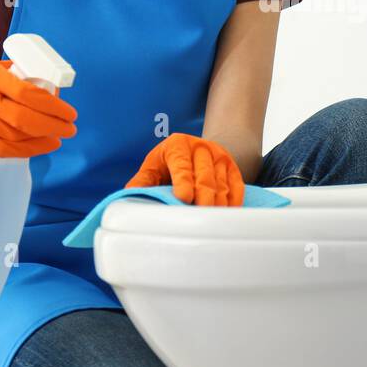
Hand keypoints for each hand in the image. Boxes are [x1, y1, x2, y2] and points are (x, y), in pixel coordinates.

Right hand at [0, 59, 77, 212]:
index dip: (51, 105)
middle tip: (70, 127)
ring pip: (15, 134)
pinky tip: (46, 145)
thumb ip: (22, 77)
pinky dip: (30, 149)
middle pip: (22, 117)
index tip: (70, 112)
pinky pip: (6, 148)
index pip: (26, 92)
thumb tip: (56, 89)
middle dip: (52, 124)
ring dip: (44, 137)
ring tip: (60, 134)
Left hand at [125, 133, 244, 206]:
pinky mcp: (232, 167)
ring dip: (218, 204)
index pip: (181, 165)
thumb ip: (142, 181)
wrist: (196, 149)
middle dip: (203, 196)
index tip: (183, 198)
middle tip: (200, 215)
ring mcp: (220, 156)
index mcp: (178, 145)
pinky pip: (237, 186)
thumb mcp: (153, 167)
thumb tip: (129, 197)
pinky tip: (227, 215)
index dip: (183, 181)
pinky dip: (233, 202)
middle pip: (205, 176)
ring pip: (222, 183)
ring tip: (212, 221)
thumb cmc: (168, 163)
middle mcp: (201, 147)